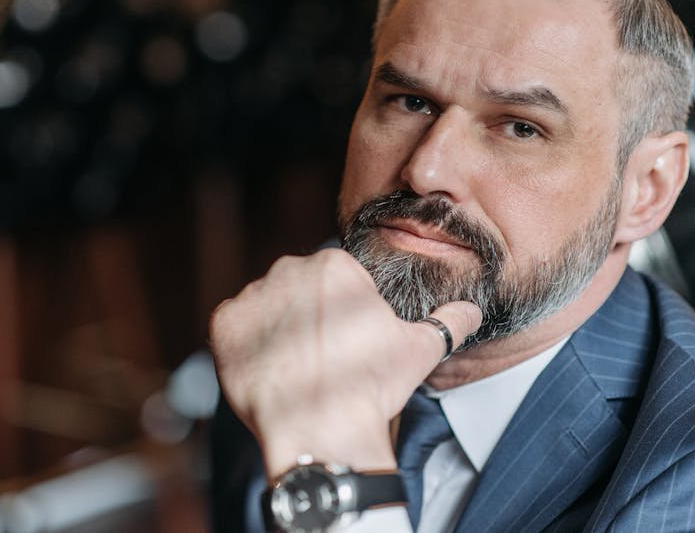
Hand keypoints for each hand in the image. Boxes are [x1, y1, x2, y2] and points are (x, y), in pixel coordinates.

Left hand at [210, 248, 480, 478]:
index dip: (341, 315)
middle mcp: (288, 269)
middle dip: (307, 317)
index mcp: (333, 265)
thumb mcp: (419, 350)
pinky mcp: (224, 324)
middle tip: (321, 358)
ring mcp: (253, 295)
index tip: (345, 343)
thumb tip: (470, 312)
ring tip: (295, 369)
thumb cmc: (371, 386)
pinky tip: (270, 370)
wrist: (322, 429)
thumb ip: (447, 323)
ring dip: (277, 330)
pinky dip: (246, 346)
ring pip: (266, 308)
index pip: (334, 281)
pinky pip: (234, 328)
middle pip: (297, 290)